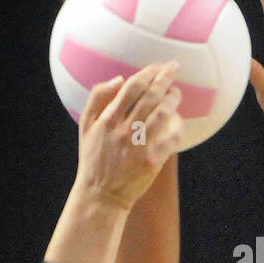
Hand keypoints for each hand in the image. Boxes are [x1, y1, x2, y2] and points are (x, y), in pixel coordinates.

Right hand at [76, 62, 182, 210]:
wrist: (100, 195)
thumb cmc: (93, 159)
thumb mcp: (85, 127)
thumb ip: (97, 98)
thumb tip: (120, 78)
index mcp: (107, 120)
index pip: (132, 87)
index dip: (148, 73)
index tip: (157, 67)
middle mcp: (123, 130)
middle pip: (151, 95)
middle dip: (166, 78)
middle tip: (174, 68)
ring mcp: (138, 145)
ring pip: (164, 112)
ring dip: (174, 98)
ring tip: (176, 93)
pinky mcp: (152, 161)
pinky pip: (172, 137)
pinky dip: (178, 125)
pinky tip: (177, 121)